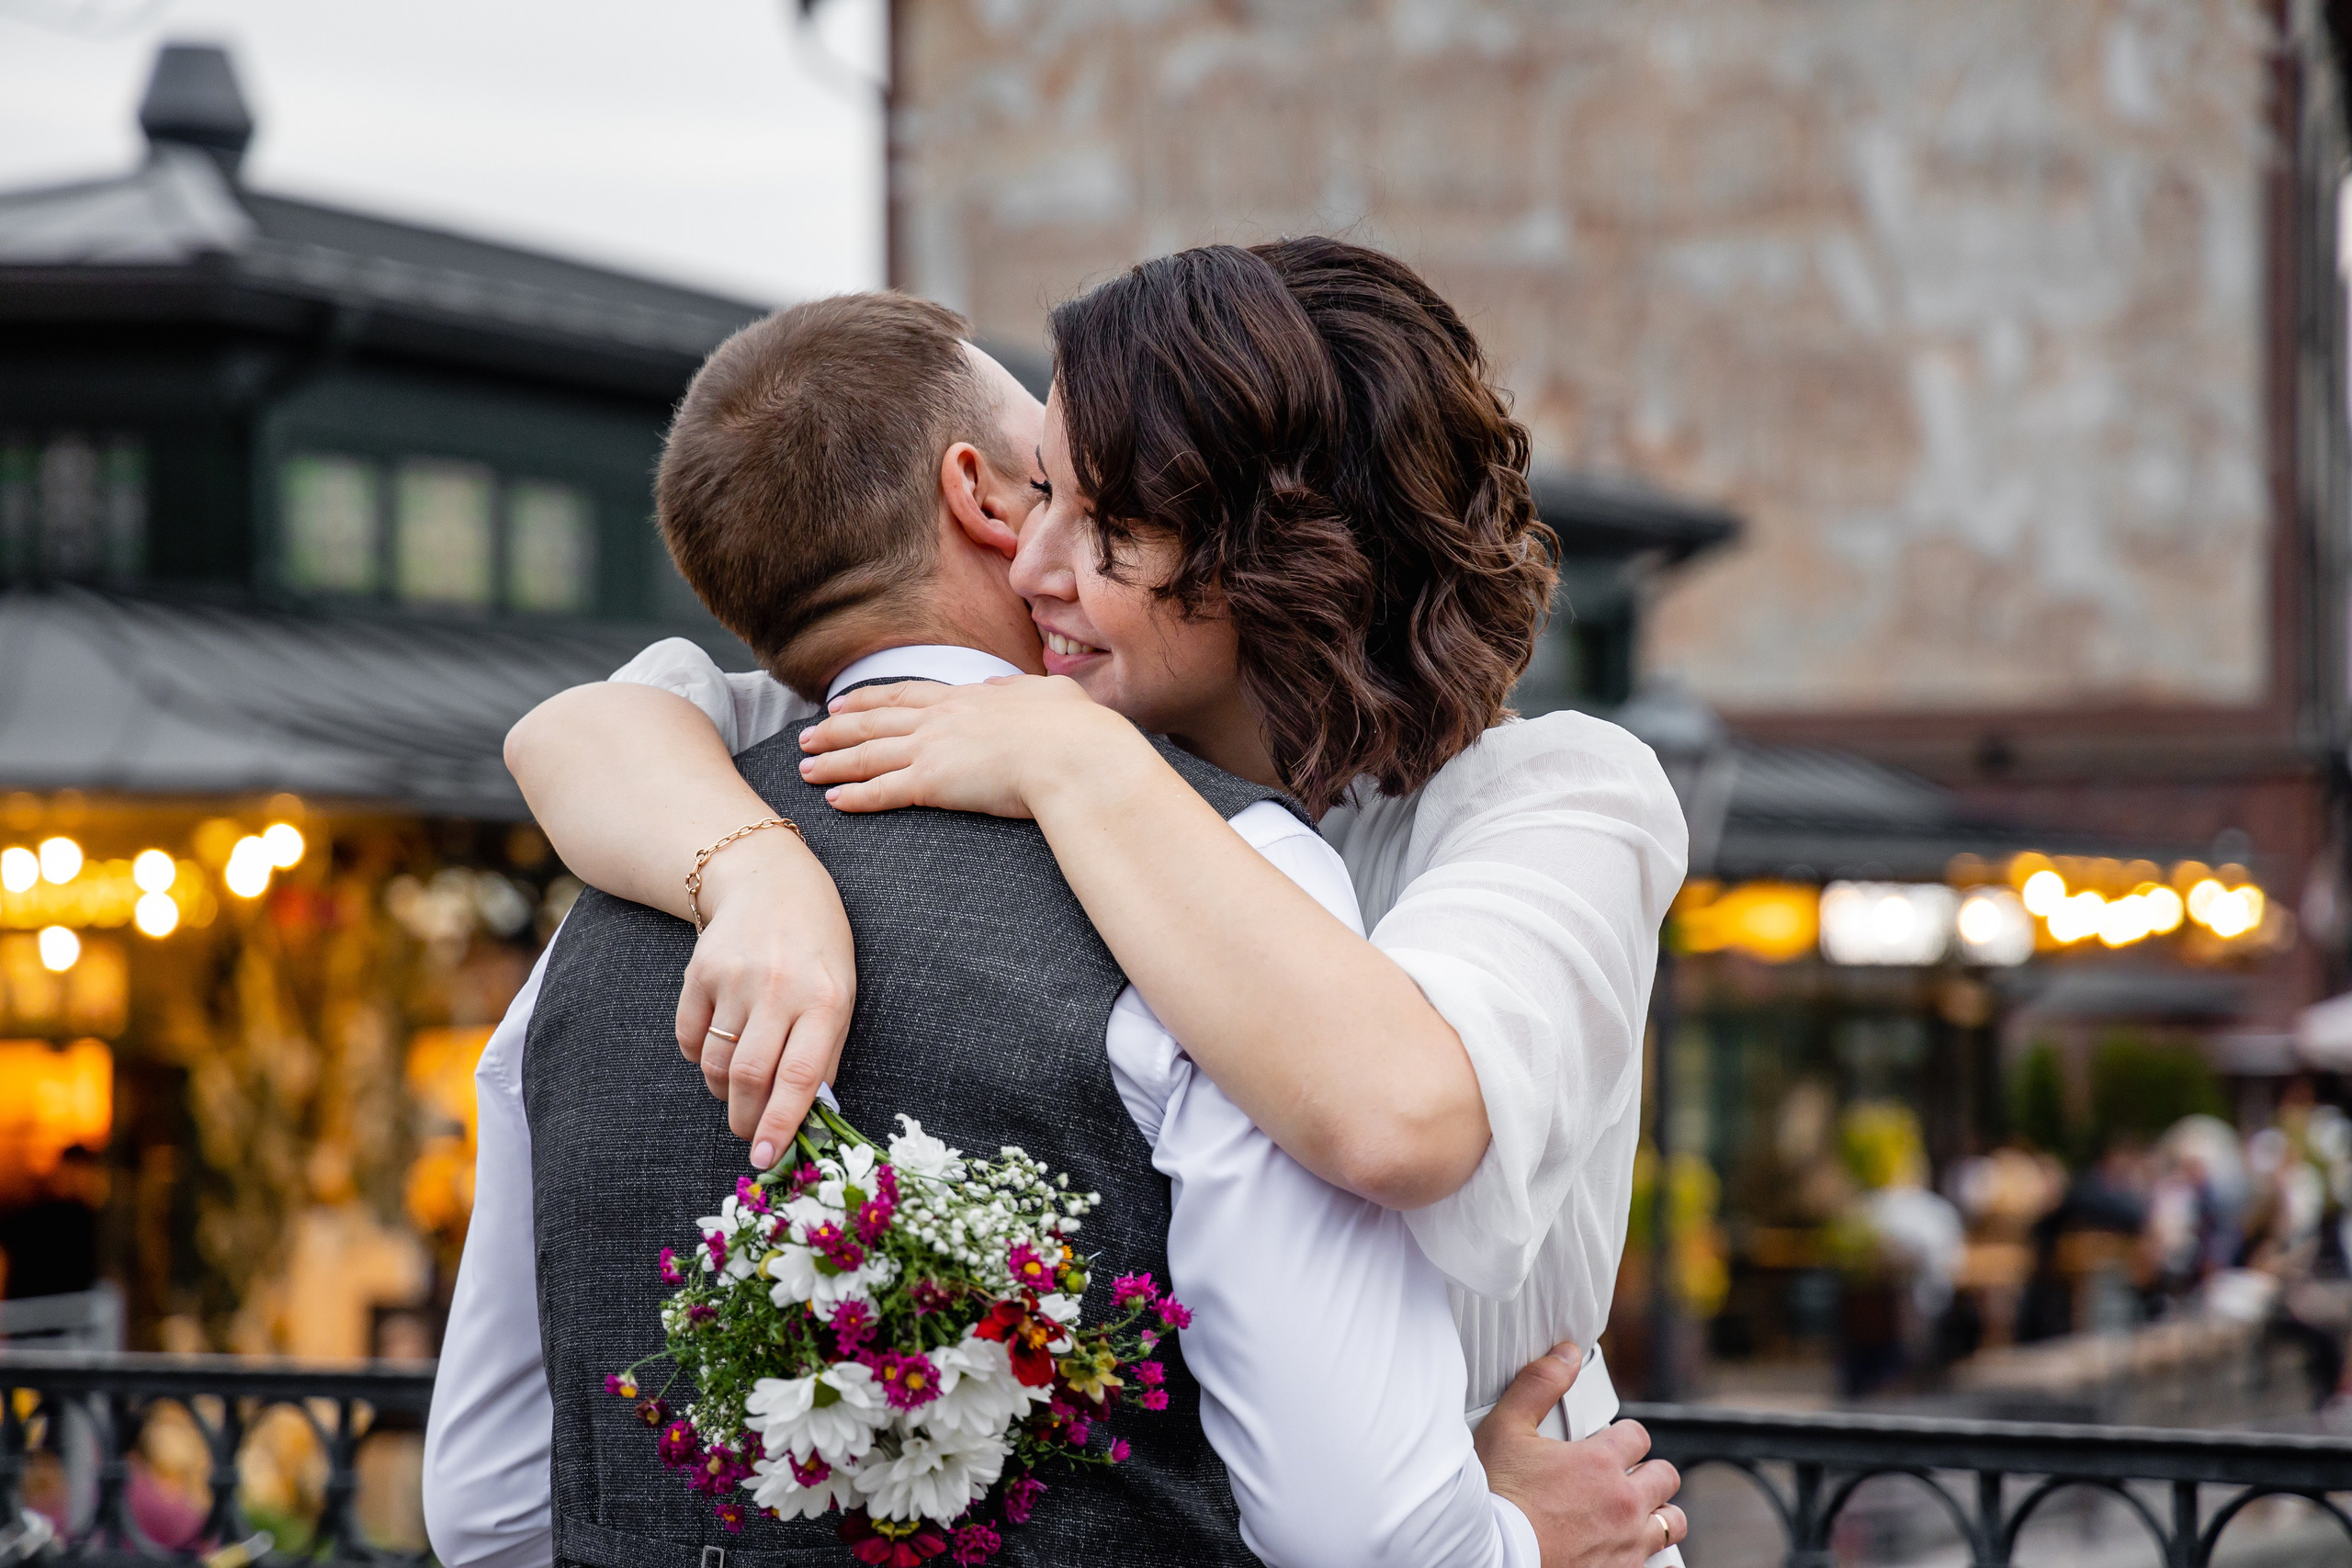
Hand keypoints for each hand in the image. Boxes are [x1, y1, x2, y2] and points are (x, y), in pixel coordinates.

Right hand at [674, 831, 856, 1167]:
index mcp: (826, 999)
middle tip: (748, 1135)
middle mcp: (779, 987)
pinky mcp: (699, 972)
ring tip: (738, 1087)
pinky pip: (689, 1039)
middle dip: (746, 1120)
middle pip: (751, 1076)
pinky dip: (700, 1057)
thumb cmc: (817, 950)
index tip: (768, 1158)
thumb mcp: (841, 995)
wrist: (771, 881)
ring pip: (716, 1064)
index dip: (782, 1122)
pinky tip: (718, 1046)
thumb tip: (802, 1117)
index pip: (801, 1075)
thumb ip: (824, 1054)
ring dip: (724, 1091)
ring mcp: (735, 978)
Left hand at [795, 675, 1139, 816]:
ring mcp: (934, 749)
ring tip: (804, 770)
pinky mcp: (934, 784)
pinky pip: (883, 791)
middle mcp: (942, 719)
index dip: (868, 699)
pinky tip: (833, 801)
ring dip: (833, 762)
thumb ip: (1017, 690)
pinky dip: (855, 796)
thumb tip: (998, 686)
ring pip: (868, 755)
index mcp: (967, 698)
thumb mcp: (1047, 695)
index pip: (904, 696)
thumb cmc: (1073, 730)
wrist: (1075, 754)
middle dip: (836, 729)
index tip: (841, 701)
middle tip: (806, 736)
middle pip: (874, 722)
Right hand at [1476, 1344, 1686, 1567]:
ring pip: (1672, 1522)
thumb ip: (1538, 1385)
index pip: (1638, 1436)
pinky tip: (1632, 1550)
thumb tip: (1565, 1354)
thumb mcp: (1506, 1428)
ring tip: (1633, 1512)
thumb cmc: (1495, 1498)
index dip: (1623, 1436)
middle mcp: (1623, 1503)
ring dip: (1658, 1513)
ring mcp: (1626, 1544)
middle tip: (1622, 1476)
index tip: (1607, 1444)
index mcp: (1600, 1462)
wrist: (1490, 1557)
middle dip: (1648, 1471)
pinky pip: (1661, 1565)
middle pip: (1664, 1476)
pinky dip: (1654, 1556)